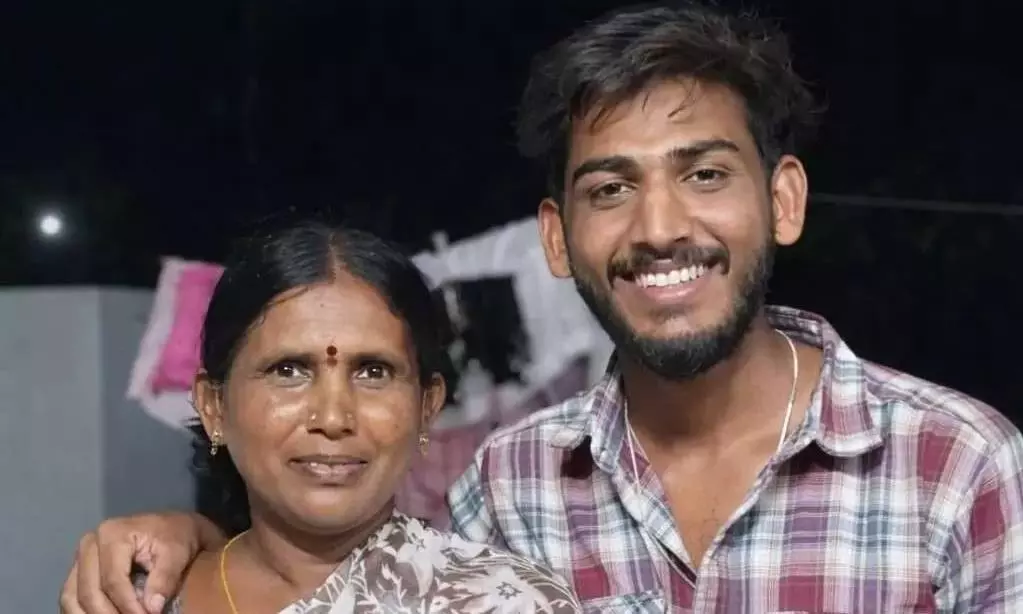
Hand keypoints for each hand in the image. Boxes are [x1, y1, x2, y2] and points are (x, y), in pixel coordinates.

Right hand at [59, 512, 208, 613]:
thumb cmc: (175, 536)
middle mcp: (89, 544)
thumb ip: (165, 578)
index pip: (113, 580)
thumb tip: (152, 608)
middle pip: (89, 590)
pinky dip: (82, 612)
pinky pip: (71, 596)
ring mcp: (81, 557)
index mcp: (112, 534)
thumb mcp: (178, 552)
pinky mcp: (79, 570)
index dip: (128, 605)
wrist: (171, 528)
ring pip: (72, 596)